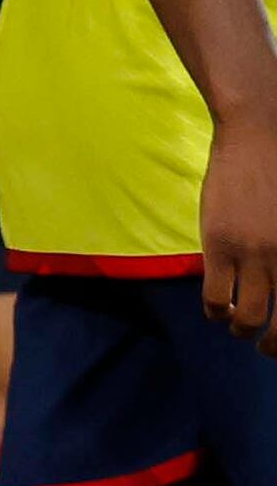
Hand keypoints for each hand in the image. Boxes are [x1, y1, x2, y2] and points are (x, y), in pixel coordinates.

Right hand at [211, 111, 276, 348]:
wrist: (259, 138)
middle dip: (273, 346)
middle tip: (265, 348)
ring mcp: (255, 255)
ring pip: (247, 319)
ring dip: (241, 330)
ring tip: (237, 326)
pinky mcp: (221, 246)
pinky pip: (215, 297)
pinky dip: (214, 310)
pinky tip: (215, 305)